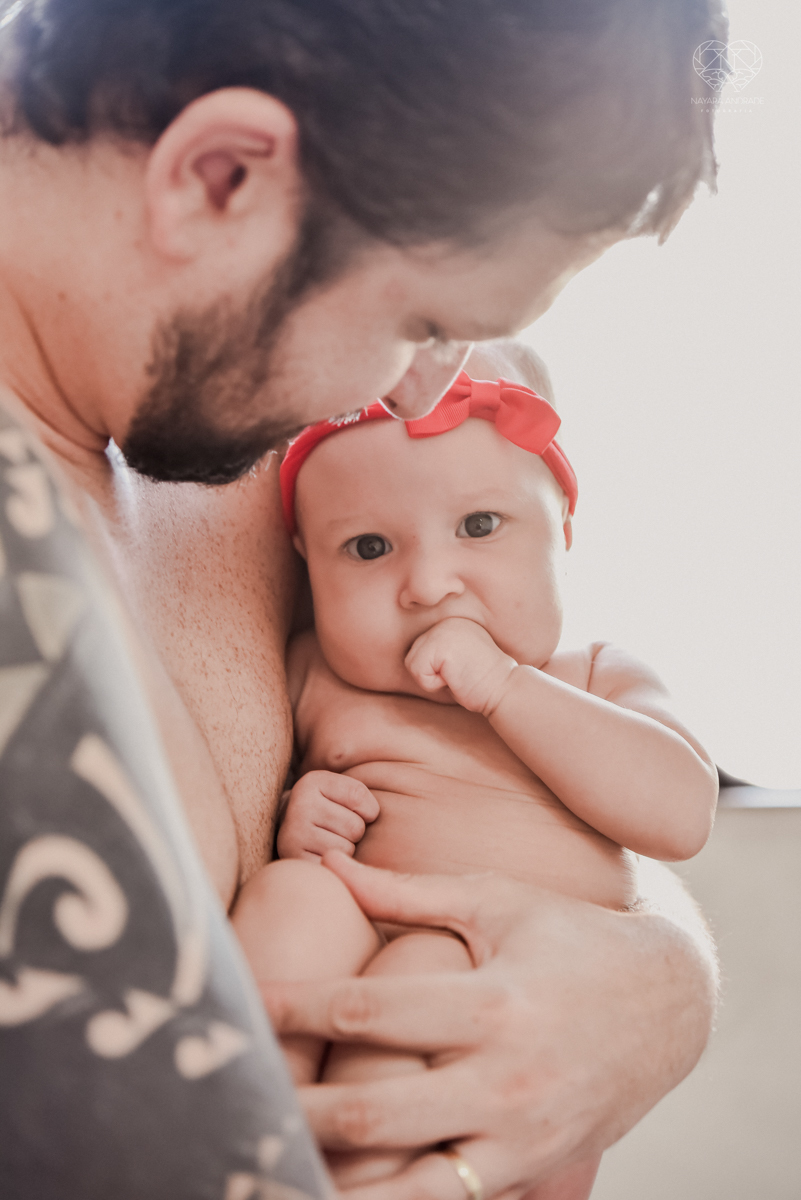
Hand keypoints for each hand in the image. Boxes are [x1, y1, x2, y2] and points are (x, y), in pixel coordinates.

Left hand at [263, 853, 716, 1199]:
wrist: (669, 1003)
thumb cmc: (571, 937)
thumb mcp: (496, 901)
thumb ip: (408, 892)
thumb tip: (331, 864)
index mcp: (491, 1003)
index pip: (367, 1013)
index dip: (295, 1009)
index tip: (241, 1006)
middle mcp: (505, 1081)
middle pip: (373, 1114)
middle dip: (295, 1111)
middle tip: (232, 1099)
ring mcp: (521, 1140)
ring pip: (411, 1191)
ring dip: (338, 1185)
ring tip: (274, 1166)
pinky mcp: (531, 1172)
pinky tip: (346, 1191)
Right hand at [276, 772, 378, 860]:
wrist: (289, 830)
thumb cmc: (328, 810)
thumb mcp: (342, 791)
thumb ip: (365, 796)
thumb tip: (391, 821)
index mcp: (314, 781)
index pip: (360, 797)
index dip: (367, 810)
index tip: (351, 810)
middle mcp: (299, 804)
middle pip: (356, 826)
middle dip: (354, 832)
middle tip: (336, 829)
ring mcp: (293, 833)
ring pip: (346, 849)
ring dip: (345, 850)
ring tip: (327, 841)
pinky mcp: (294, 860)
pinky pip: (334, 867)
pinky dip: (334, 866)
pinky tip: (321, 856)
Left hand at [404, 617, 516, 714]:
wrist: (504, 689)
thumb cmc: (482, 683)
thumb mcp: (459, 658)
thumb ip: (439, 651)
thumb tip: (411, 658)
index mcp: (452, 623)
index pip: (421, 650)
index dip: (437, 670)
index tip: (462, 670)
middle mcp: (446, 621)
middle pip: (413, 654)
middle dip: (432, 673)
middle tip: (459, 674)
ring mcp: (443, 630)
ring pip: (412, 662)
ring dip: (432, 679)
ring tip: (457, 676)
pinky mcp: (440, 644)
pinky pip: (417, 671)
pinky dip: (433, 683)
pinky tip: (455, 678)